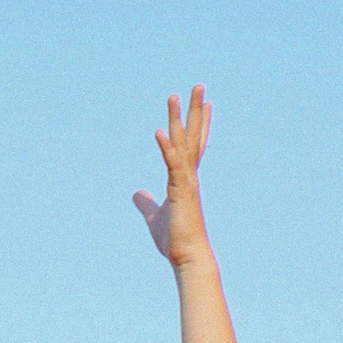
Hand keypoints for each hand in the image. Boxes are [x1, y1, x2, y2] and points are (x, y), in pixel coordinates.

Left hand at [133, 89, 215, 268]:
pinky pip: (173, 165)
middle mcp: (190, 175)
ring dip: (179, 119)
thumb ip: (146, 203)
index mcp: (186, 178)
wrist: (187, 257)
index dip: (199, 123)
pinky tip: (160, 132)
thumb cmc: (175, 239)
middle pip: (193, 135)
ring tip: (174, 96)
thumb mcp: (155, 216)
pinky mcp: (181, 191)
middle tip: (198, 85)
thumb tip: (137, 193)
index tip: (205, 103)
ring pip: (183, 144)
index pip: (194, 144)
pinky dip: (167, 148)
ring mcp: (187, 181)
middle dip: (194, 110)